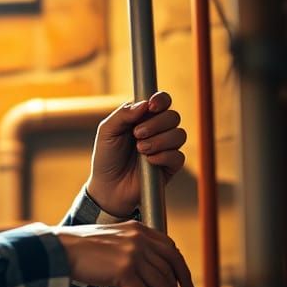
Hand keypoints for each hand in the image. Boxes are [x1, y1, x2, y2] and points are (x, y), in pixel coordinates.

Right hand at [53, 220, 193, 286]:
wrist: (62, 250)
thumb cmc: (81, 247)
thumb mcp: (112, 237)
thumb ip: (130, 246)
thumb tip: (144, 269)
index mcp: (138, 229)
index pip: (169, 247)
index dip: (179, 265)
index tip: (182, 278)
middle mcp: (139, 239)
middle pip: (169, 264)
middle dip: (179, 284)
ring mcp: (133, 254)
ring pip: (161, 280)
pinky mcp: (125, 271)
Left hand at [85, 92, 186, 217]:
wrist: (107, 187)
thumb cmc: (106, 157)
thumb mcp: (107, 132)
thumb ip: (123, 115)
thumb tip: (144, 103)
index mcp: (143, 118)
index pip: (162, 101)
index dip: (161, 100)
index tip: (151, 106)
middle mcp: (158, 130)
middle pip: (173, 116)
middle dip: (156, 123)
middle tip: (137, 134)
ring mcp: (166, 148)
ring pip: (179, 135)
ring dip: (160, 140)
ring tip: (140, 149)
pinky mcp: (170, 166)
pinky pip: (178, 156)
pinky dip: (163, 156)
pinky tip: (149, 161)